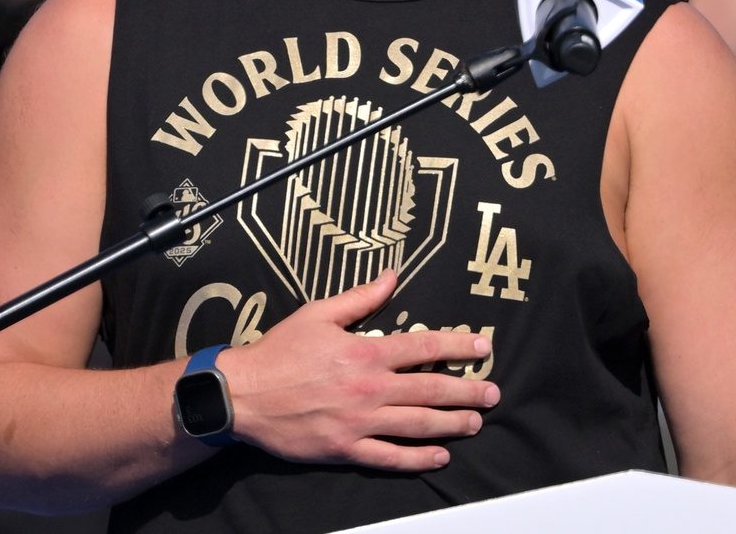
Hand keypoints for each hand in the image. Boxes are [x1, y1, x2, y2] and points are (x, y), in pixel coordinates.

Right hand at [217, 269, 498, 471]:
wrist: (243, 395)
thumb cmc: (278, 352)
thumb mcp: (317, 314)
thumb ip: (360, 299)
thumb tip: (392, 276)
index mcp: (365, 352)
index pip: (423, 346)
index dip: (458, 345)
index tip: (483, 347)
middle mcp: (370, 388)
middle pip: (431, 388)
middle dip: (467, 391)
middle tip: (492, 393)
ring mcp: (360, 422)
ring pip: (419, 424)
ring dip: (452, 424)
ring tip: (475, 423)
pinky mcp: (347, 449)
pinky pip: (391, 457)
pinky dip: (419, 458)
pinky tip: (440, 456)